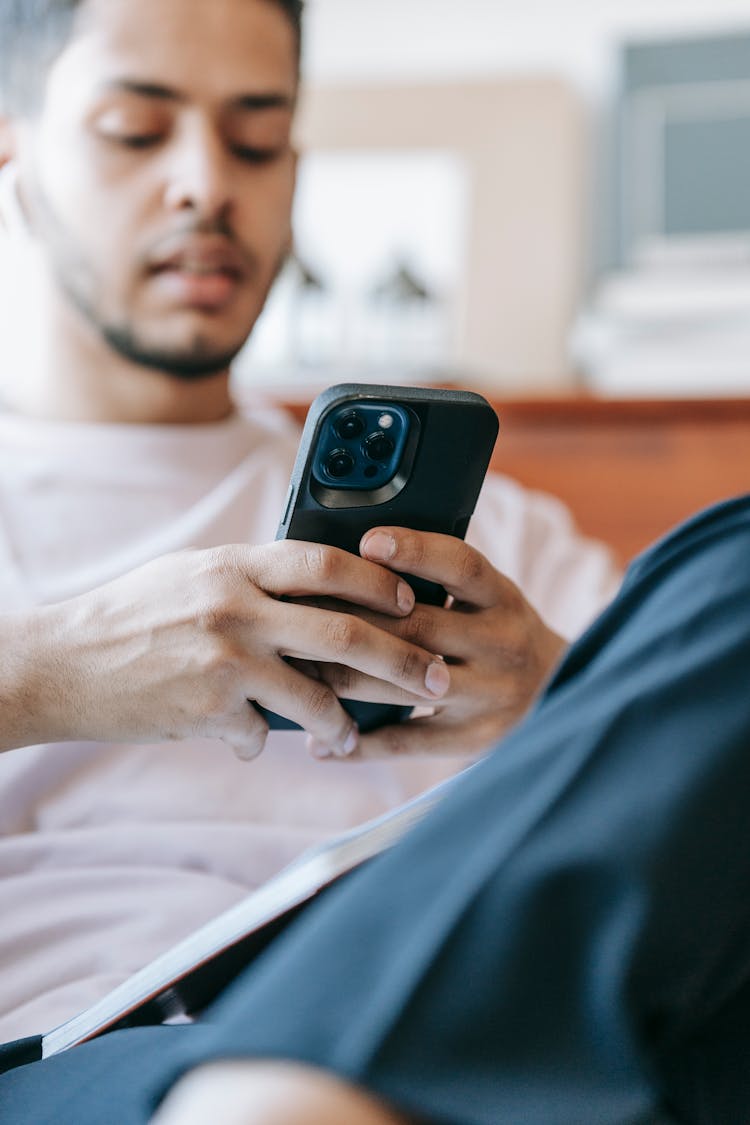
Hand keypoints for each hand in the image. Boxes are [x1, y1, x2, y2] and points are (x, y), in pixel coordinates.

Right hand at [2, 542, 450, 760]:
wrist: (63, 663)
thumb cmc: (132, 614)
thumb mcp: (193, 574)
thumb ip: (252, 577)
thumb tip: (314, 585)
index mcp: (236, 564)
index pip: (327, 562)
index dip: (379, 580)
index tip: (411, 600)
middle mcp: (236, 608)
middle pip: (345, 633)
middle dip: (402, 661)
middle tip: (436, 680)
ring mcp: (225, 661)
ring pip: (317, 697)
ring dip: (345, 725)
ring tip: (352, 738)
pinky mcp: (208, 710)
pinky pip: (260, 735)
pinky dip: (260, 742)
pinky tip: (249, 742)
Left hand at [308, 528, 567, 759]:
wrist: (562, 692)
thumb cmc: (500, 632)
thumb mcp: (489, 598)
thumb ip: (442, 584)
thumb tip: (357, 558)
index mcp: (503, 598)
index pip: (461, 565)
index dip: (415, 550)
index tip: (367, 542)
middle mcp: (502, 643)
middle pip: (416, 628)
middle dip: (349, 620)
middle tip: (295, 612)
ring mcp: (490, 694)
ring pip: (401, 684)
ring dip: (341, 679)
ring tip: (293, 672)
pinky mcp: (475, 739)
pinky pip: (406, 742)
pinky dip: (359, 745)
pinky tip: (319, 742)